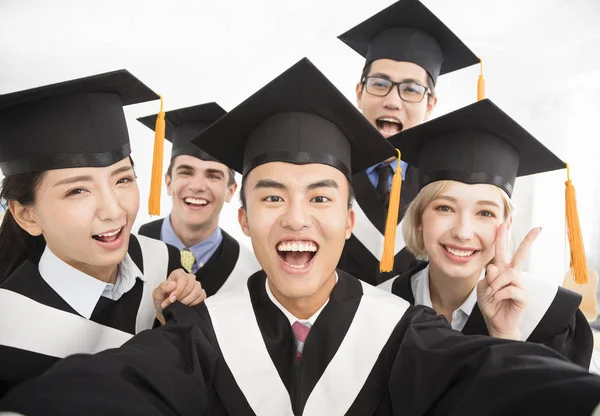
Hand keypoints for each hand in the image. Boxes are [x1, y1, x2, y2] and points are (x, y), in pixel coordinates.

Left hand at [153, 269, 206, 324]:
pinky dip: (194, 303)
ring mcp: (196, 285)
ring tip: (180, 305)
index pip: (183, 278)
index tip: (172, 300)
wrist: (166, 311)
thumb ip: (162, 288)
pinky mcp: (201, 293)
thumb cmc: (162, 301)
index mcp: (177, 274)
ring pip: (197, 291)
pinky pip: (202, 296)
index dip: (178, 290)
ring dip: (188, 301)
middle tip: (174, 304)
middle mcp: (188, 277)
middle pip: (190, 285)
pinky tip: (187, 305)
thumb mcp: (157, 294)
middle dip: (182, 298)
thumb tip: (173, 284)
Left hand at [477, 224, 540, 339]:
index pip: (503, 251)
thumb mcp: (482, 288)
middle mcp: (513, 275)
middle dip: (529, 241)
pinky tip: (497, 299)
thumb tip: (495, 267)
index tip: (505, 222)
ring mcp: (520, 284)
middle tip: (537, 229)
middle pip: (521, 254)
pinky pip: (510, 289)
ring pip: (509, 274)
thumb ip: (488, 278)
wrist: (496, 322)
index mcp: (502, 270)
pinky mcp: (523, 295)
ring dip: (497, 283)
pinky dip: (499, 293)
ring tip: (492, 294)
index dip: (503, 237)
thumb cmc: (490, 303)